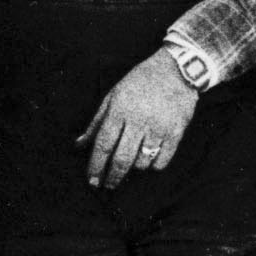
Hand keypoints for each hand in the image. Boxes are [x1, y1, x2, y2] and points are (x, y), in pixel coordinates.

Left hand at [80, 52, 199, 189]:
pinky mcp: (176, 132)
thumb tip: (78, 145)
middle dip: (112, 177)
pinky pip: (162, 161)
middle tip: (108, 185)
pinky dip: (153, 166)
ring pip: (142, 163)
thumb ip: (96, 122)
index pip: (103, 145)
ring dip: (133, 169)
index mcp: (119, 110)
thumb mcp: (113, 96)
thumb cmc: (140, 82)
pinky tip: (149, 161)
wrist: (177, 70)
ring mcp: (158, 127)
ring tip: (130, 165)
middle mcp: (138, 120)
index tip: (92, 181)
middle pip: (121, 159)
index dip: (96, 166)